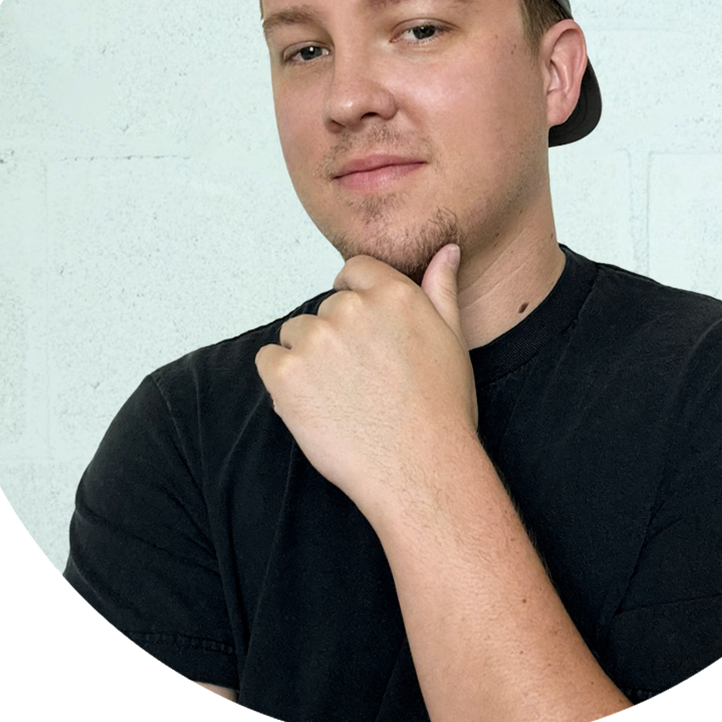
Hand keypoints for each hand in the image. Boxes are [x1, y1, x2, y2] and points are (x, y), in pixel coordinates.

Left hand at [254, 244, 478, 524]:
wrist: (421, 470)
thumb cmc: (441, 410)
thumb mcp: (452, 339)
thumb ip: (440, 288)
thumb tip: (445, 251)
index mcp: (392, 293)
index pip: (353, 271)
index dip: (356, 300)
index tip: (364, 335)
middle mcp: (350, 308)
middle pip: (324, 308)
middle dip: (335, 338)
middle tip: (361, 380)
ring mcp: (315, 340)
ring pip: (295, 334)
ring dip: (307, 359)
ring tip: (340, 397)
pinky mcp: (286, 374)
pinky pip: (269, 361)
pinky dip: (284, 382)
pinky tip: (316, 406)